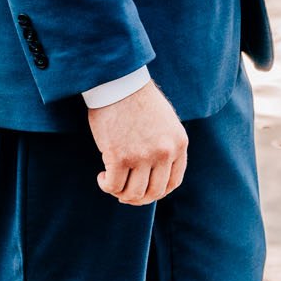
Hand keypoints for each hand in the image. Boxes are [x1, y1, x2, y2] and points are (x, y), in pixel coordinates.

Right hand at [87, 81, 187, 204]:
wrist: (119, 82)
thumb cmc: (138, 99)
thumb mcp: (165, 122)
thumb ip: (165, 145)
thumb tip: (154, 174)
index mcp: (179, 144)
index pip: (173, 182)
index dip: (157, 192)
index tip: (144, 190)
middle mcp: (164, 153)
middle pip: (153, 193)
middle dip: (138, 198)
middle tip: (124, 192)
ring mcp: (143, 156)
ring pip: (133, 193)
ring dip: (120, 193)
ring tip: (112, 181)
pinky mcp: (119, 157)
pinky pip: (113, 186)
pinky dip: (106, 185)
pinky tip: (102, 176)